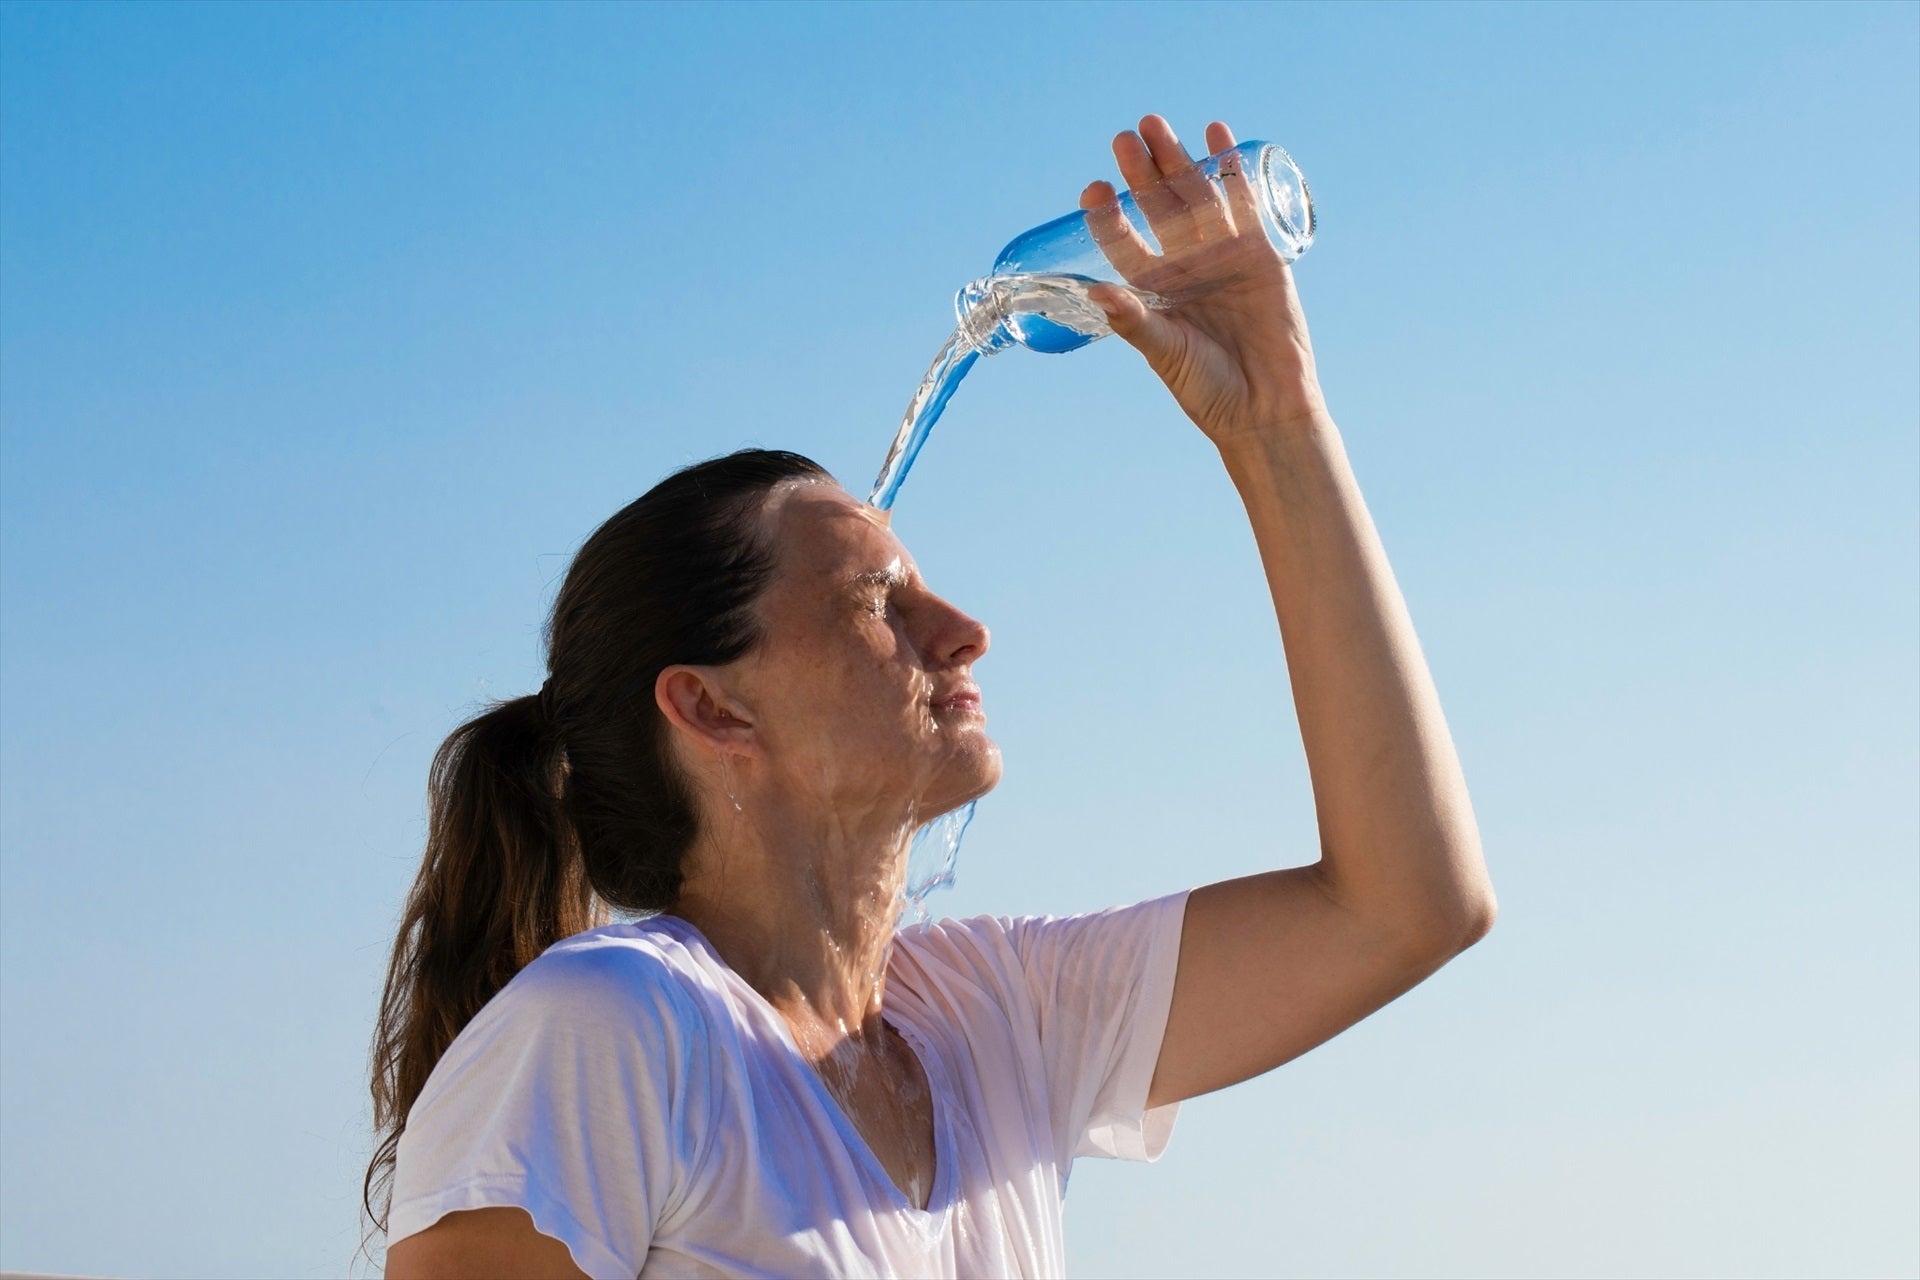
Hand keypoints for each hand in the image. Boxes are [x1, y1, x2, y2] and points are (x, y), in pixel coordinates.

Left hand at [1081, 115, 1329, 449]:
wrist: (1266, 406)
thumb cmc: (1207, 388)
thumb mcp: (1164, 352)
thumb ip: (1133, 321)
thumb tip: (1096, 293)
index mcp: (1152, 289)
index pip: (1122, 242)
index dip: (1107, 216)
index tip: (1093, 191)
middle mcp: (1183, 266)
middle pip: (1158, 208)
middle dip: (1141, 173)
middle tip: (1125, 138)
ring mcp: (1221, 254)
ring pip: (1195, 197)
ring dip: (1178, 160)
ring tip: (1156, 125)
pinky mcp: (1259, 251)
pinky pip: (1242, 202)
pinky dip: (1231, 169)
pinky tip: (1216, 134)